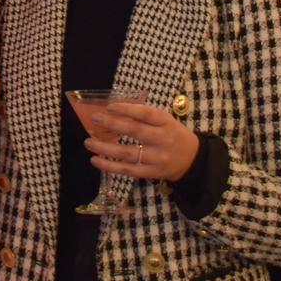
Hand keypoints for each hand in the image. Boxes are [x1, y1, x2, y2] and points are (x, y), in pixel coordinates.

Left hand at [84, 103, 200, 181]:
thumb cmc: (172, 134)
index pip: (146, 113)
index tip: (110, 107)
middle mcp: (162, 139)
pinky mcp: (151, 173)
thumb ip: (143, 116)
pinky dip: (110, 166)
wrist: (192, 160)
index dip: (128, 109)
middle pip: (135, 131)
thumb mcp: (164, 120)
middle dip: (113, 124)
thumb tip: (113, 109)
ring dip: (105, 148)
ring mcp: (157, 158)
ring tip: (89, 143)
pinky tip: (96, 161)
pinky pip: (128, 170)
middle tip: (95, 119)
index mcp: (165, 122)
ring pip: (128, 153)